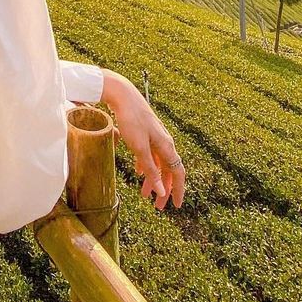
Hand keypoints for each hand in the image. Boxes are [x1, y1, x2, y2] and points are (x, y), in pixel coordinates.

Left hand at [100, 70, 184, 209]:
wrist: (122, 94)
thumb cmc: (131, 119)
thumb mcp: (140, 148)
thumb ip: (150, 170)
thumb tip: (161, 191)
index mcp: (166, 146)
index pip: (178, 173)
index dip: (178, 191)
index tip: (176, 206)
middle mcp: (164, 141)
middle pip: (168, 170)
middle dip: (163, 189)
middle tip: (158, 206)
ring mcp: (155, 136)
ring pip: (158, 163)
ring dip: (153, 179)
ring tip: (144, 195)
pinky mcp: (145, 132)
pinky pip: (149, 154)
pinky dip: (146, 165)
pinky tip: (138, 172)